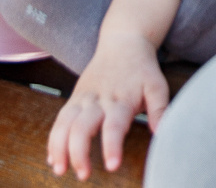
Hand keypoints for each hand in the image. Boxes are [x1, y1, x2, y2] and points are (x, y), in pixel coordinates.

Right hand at [48, 34, 169, 179]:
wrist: (123, 42)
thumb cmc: (142, 69)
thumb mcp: (157, 85)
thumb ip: (160, 110)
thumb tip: (162, 133)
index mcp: (121, 99)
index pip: (114, 125)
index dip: (111, 146)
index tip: (111, 166)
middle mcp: (98, 99)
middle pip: (82, 127)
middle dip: (79, 152)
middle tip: (84, 175)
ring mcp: (83, 98)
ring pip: (64, 123)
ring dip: (59, 147)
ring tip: (60, 170)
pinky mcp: (74, 98)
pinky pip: (59, 119)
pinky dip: (53, 139)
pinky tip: (52, 158)